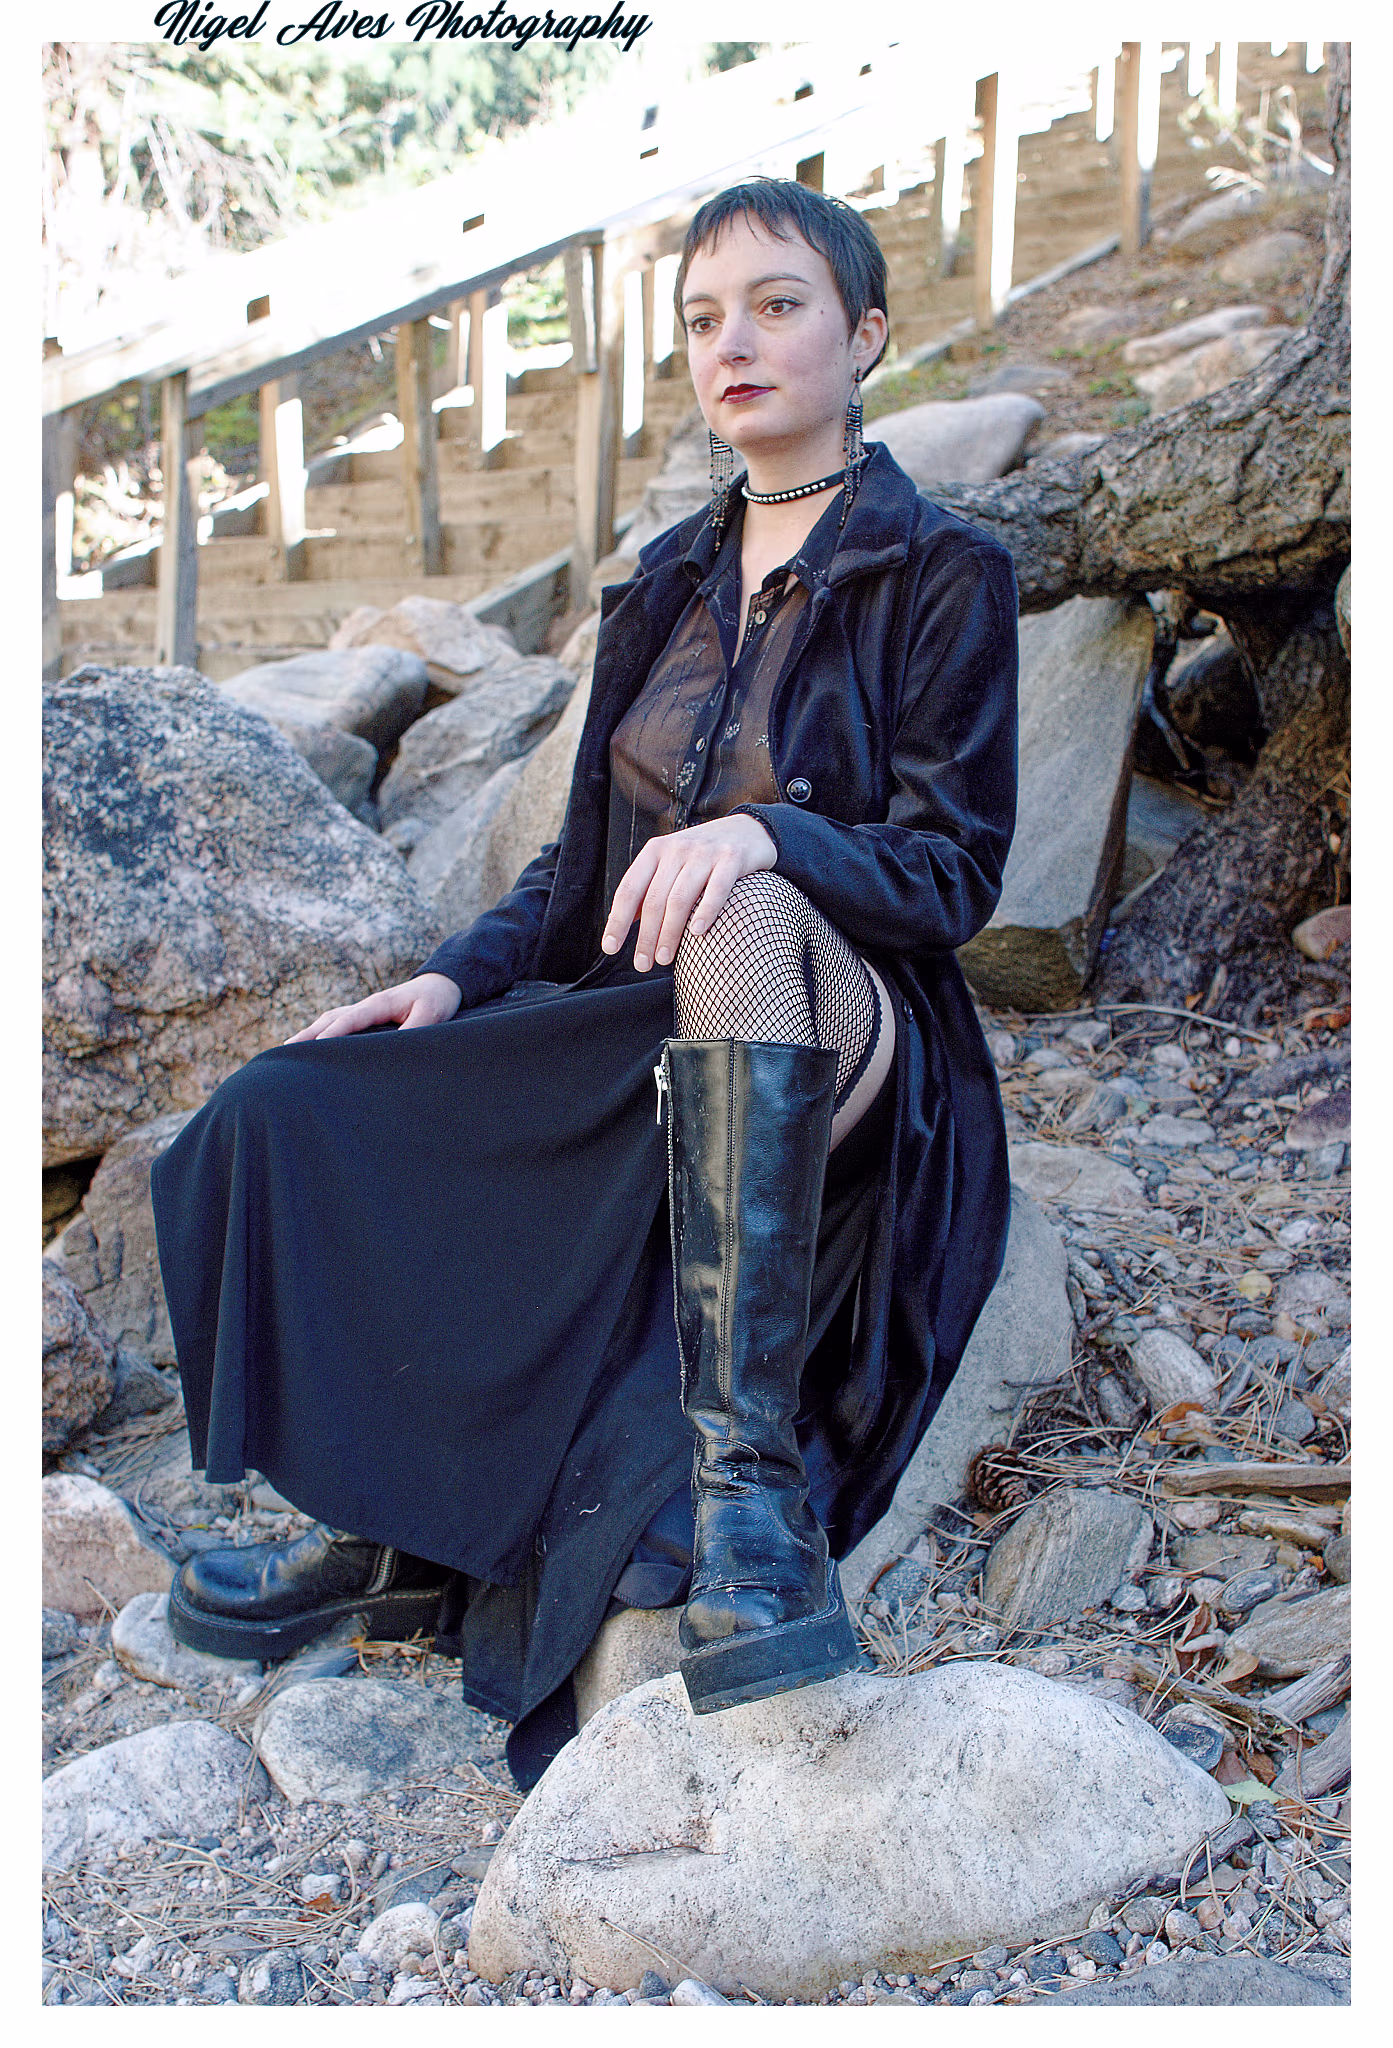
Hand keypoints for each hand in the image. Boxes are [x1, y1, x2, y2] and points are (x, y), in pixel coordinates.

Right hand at [284, 972, 461, 1042]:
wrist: (442, 984)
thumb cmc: (437, 999)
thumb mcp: (431, 1014)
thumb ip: (414, 1029)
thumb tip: (393, 1049)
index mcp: (378, 1004)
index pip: (349, 1020)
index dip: (332, 1034)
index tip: (316, 1048)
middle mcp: (366, 1005)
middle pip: (330, 1019)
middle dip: (308, 1035)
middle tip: (285, 1053)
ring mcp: (364, 1010)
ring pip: (330, 1021)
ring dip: (310, 1034)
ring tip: (289, 1052)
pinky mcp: (367, 1017)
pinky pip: (338, 1024)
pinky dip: (322, 1034)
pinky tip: (312, 1047)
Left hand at [601, 814, 776, 971]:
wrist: (749, 829)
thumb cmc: (704, 855)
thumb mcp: (672, 863)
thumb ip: (651, 887)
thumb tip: (626, 921)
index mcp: (656, 851)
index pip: (630, 889)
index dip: (618, 920)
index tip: (610, 947)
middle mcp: (677, 849)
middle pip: (654, 899)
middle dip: (646, 935)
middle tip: (643, 964)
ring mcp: (705, 853)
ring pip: (680, 898)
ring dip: (670, 932)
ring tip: (664, 958)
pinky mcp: (732, 859)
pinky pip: (717, 888)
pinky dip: (705, 911)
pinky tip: (698, 932)